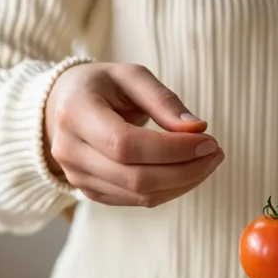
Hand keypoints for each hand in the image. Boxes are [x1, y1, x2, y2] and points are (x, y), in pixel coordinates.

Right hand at [44, 62, 224, 206]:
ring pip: (140, 195)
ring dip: (183, 183)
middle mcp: (69, 150)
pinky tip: (186, 171)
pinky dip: (169, 190)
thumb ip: (163, 100)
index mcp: (75, 113)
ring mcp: (77, 177)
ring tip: (207, 161)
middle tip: (216, 153)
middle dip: (186, 170)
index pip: (126, 144)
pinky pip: (137, 200)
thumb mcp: (130, 76)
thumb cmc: (101, 86)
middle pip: (135, 177)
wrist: (61, 107)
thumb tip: (197, 128)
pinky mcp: (91, 192)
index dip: (172, 149)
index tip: (208, 141)